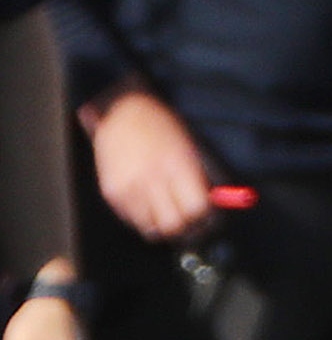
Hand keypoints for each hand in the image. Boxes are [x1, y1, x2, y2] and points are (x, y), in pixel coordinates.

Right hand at [87, 88, 215, 244]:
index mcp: (176, 166)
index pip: (196, 209)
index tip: (205, 219)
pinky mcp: (112, 191)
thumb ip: (199, 181)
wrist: (123, 111)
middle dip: (184, 227)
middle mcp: (151, 178)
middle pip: (174, 224)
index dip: (204, 218)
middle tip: (186, 223)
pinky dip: (142, 218)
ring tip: (165, 213)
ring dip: (161, 225)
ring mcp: (129, 186)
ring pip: (152, 228)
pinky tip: (146, 205)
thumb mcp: (189, 149)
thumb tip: (212, 209)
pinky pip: (131, 220)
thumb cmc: (160, 129)